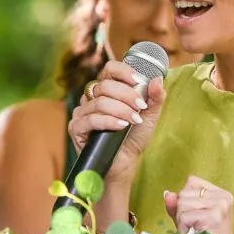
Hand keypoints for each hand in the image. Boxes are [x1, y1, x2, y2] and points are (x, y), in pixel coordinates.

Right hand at [68, 60, 165, 182]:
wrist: (125, 163)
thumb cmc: (134, 137)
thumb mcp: (149, 116)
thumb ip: (154, 98)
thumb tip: (157, 79)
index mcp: (107, 90)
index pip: (110, 69)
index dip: (124, 71)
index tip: (139, 81)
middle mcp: (91, 98)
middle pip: (105, 85)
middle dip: (127, 95)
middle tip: (141, 107)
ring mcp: (81, 112)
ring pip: (99, 102)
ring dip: (121, 110)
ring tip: (134, 120)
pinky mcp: (76, 128)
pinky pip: (91, 119)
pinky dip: (109, 121)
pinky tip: (121, 126)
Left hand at [164, 176, 233, 233]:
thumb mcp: (189, 219)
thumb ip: (177, 205)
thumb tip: (167, 194)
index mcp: (222, 194)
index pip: (192, 182)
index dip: (185, 200)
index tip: (195, 217)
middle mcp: (224, 197)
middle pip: (184, 193)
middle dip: (182, 212)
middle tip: (194, 228)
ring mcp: (221, 206)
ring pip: (182, 204)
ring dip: (181, 221)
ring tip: (194, 232)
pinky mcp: (214, 216)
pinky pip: (184, 216)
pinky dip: (184, 228)